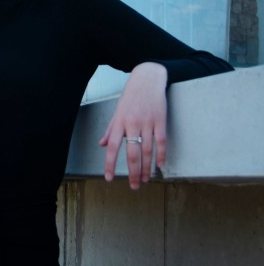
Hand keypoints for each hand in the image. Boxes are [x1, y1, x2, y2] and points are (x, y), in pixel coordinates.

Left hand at [99, 62, 166, 189]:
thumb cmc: (131, 96)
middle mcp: (132, 123)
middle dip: (133, 172)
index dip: (110, 164)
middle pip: (132, 153)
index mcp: (119, 122)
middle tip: (134, 186)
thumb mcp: (117, 111)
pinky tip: (160, 165)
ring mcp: (147, 122)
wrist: (147, 79)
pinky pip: (161, 141)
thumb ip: (111, 129)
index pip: (113, 147)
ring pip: (148, 150)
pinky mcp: (160, 120)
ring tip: (146, 179)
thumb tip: (102, 144)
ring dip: (147, 167)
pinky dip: (161, 155)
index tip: (109, 178)